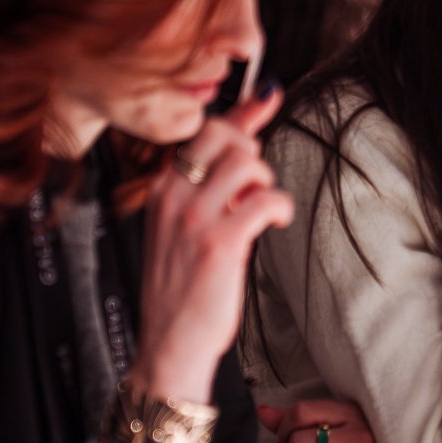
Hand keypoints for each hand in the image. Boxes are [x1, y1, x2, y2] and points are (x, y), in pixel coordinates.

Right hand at [133, 91, 294, 403]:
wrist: (168, 347)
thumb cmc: (182, 289)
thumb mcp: (185, 228)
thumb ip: (212, 186)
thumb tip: (246, 143)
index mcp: (162, 190)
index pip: (202, 131)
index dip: (242, 113)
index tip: (268, 96)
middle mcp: (172, 197)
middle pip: (222, 134)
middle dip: (251, 148)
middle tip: (255, 182)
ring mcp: (194, 219)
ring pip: (246, 162)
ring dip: (266, 181)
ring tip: (261, 207)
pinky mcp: (220, 243)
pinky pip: (265, 200)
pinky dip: (279, 207)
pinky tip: (274, 222)